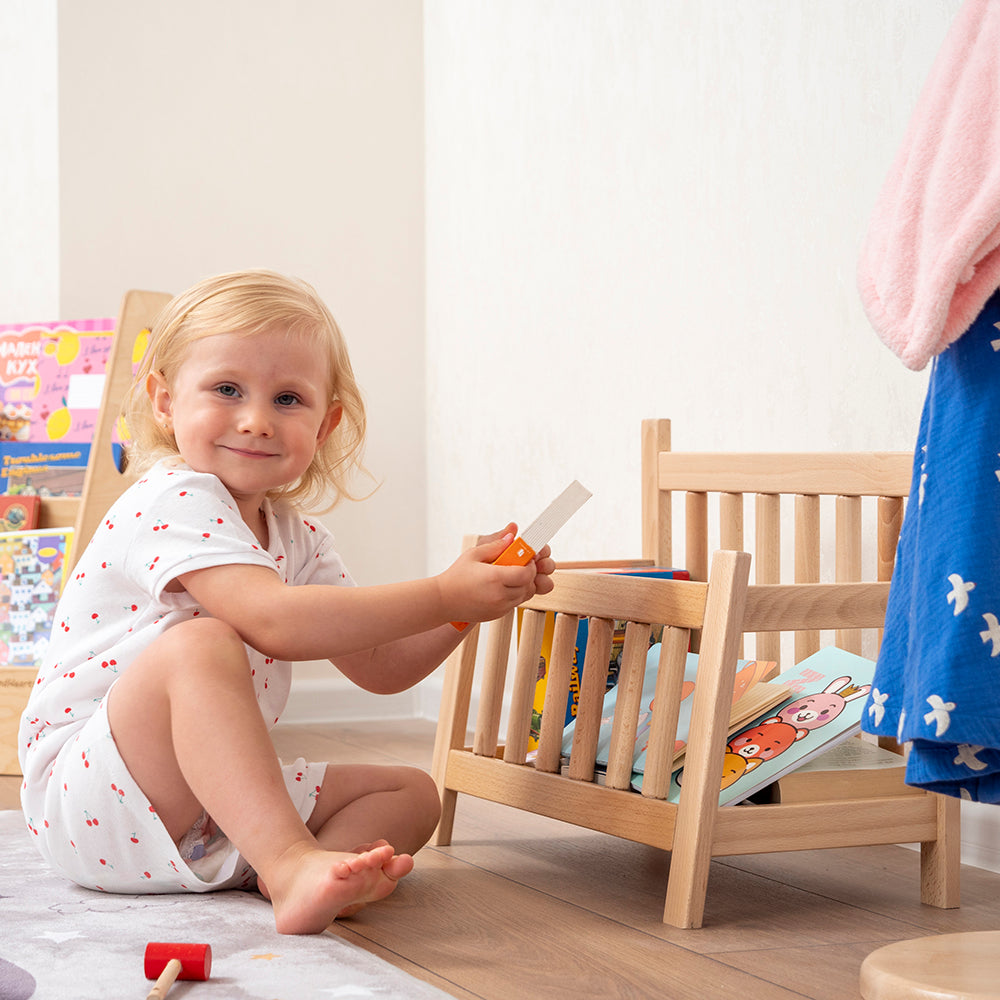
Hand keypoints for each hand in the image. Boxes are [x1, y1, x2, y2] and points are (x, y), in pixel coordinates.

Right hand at [438, 524, 553, 623]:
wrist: (443, 600)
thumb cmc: (456, 576)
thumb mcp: (474, 554)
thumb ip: (496, 545)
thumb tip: (511, 536)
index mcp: (495, 578)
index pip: (526, 573)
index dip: (530, 566)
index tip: (524, 560)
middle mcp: (499, 595)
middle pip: (528, 585)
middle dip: (528, 575)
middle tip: (520, 566)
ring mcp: (499, 607)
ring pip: (524, 596)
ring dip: (523, 586)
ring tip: (511, 577)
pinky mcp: (497, 615)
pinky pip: (514, 604)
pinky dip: (514, 595)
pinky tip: (503, 587)